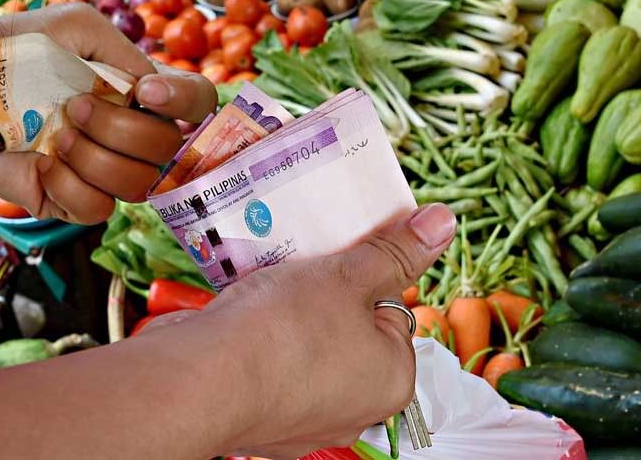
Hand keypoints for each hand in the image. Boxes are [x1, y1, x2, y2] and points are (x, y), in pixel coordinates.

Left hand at [0, 3, 215, 223]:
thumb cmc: (10, 51)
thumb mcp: (73, 28)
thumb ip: (124, 52)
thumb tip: (152, 94)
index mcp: (140, 94)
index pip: (197, 103)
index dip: (187, 102)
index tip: (146, 94)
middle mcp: (131, 136)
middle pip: (170, 149)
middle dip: (121, 129)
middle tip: (75, 107)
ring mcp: (105, 170)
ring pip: (138, 184)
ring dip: (93, 157)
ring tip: (56, 136)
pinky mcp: (73, 201)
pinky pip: (98, 209)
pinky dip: (68, 186)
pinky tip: (41, 163)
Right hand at [201, 204, 455, 458]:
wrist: (197, 383)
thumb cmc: (284, 330)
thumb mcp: (349, 274)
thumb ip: (397, 251)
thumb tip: (443, 222)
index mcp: (391, 379)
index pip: (393, 311)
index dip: (366, 275)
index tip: (339, 256)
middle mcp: (354, 408)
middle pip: (349, 329)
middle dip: (327, 294)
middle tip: (306, 266)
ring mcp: (304, 418)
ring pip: (307, 345)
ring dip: (292, 313)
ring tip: (272, 284)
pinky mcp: (260, 416)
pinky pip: (271, 365)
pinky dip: (262, 341)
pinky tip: (244, 317)